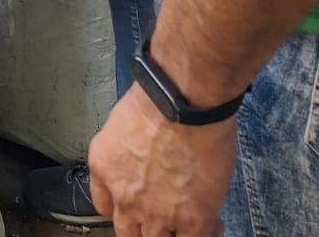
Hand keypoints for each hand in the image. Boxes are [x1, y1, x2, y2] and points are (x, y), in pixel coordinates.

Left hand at [89, 85, 235, 236]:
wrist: (184, 102)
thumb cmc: (159, 96)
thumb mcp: (123, 118)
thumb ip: (128, 145)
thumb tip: (145, 148)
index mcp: (104, 168)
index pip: (104, 205)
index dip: (123, 207)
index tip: (136, 203)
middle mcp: (125, 197)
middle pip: (129, 233)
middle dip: (147, 227)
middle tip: (166, 213)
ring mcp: (157, 213)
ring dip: (174, 232)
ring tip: (192, 217)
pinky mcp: (191, 219)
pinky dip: (205, 234)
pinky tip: (214, 221)